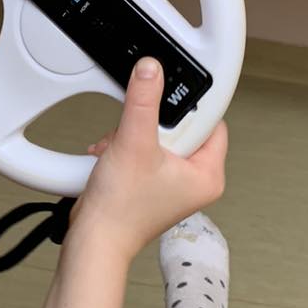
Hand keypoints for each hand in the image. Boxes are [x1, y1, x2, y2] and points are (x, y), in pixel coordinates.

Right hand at [72, 58, 226, 263]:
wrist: (95, 238)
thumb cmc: (122, 210)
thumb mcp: (134, 142)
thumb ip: (143, 100)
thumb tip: (151, 69)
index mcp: (209, 175)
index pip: (212, 120)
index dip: (186, 107)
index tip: (167, 97)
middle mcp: (196, 179)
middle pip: (181, 125)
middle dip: (152, 122)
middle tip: (138, 133)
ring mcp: (174, 181)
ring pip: (160, 134)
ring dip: (135, 133)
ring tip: (123, 148)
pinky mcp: (154, 181)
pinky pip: (146, 146)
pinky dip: (128, 145)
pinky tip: (115, 154)